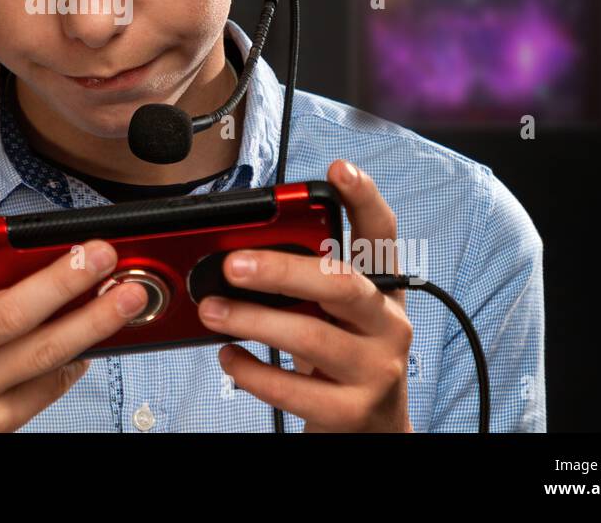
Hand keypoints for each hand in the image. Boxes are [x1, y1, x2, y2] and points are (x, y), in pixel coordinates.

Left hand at [197, 160, 413, 431]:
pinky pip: (296, 391)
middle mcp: (387, 325)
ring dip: (253, 322)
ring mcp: (376, 371)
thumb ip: (303, 282)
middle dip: (283, 270)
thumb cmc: (339, 361)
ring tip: (213, 311)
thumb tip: (240, 253)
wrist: (369, 433)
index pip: (381, 236)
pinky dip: (254, 373)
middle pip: (342, 285)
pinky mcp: (354, 413)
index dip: (364, 199)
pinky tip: (231, 359)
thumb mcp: (332, 315)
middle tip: (233, 265)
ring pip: (313, 339)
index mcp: (381, 290)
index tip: (339, 169)